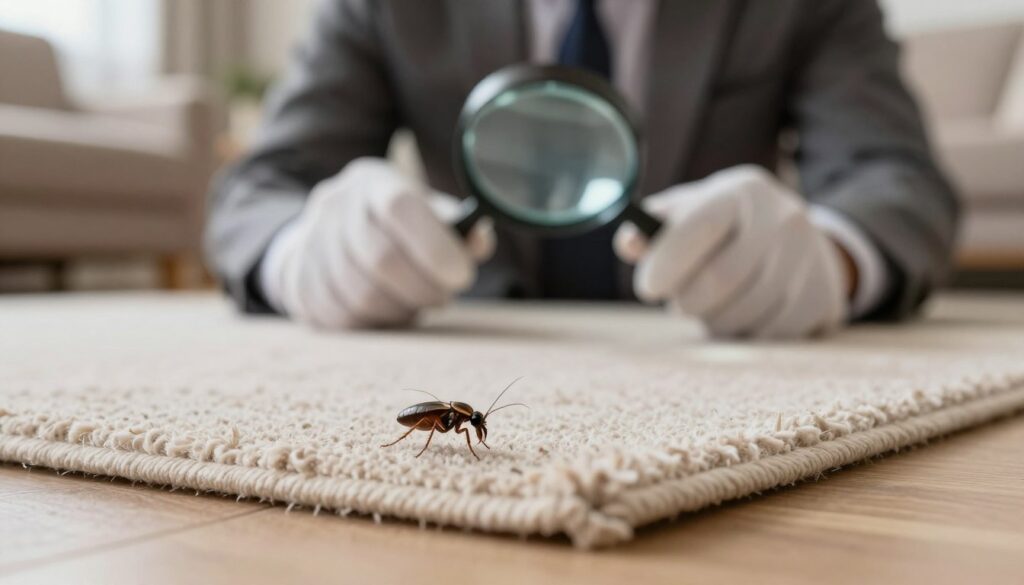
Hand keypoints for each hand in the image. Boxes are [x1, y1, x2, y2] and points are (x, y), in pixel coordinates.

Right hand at [266, 158, 493, 328]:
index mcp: (372, 181)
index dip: (434, 245)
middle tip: (445, 296)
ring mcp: (311, 244)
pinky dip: (376, 322)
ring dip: (401, 308)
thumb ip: (459, 230)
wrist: (327, 236)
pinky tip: (391, 310)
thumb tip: (479, 243)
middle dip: (423, 288)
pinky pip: (343, 317)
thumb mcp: (429, 214)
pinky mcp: (299, 284)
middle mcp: (334, 206)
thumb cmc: (397, 228)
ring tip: (418, 302)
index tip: (462, 275)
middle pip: (380, 258)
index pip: (399, 206)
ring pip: (362, 295)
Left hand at [614, 165, 847, 338]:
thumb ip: (653, 229)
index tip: (648, 288)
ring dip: (714, 320)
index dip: (669, 261)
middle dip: (689, 300)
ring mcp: (810, 258)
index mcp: (742, 192)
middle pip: (722, 279)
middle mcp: (784, 218)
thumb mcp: (687, 213)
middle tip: (680, 303)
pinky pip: (771, 333)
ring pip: (746, 313)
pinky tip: (741, 314)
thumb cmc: (721, 227)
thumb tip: (629, 242)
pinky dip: (745, 333)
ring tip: (710, 306)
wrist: (792, 236)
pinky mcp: (824, 296)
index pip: (703, 226)